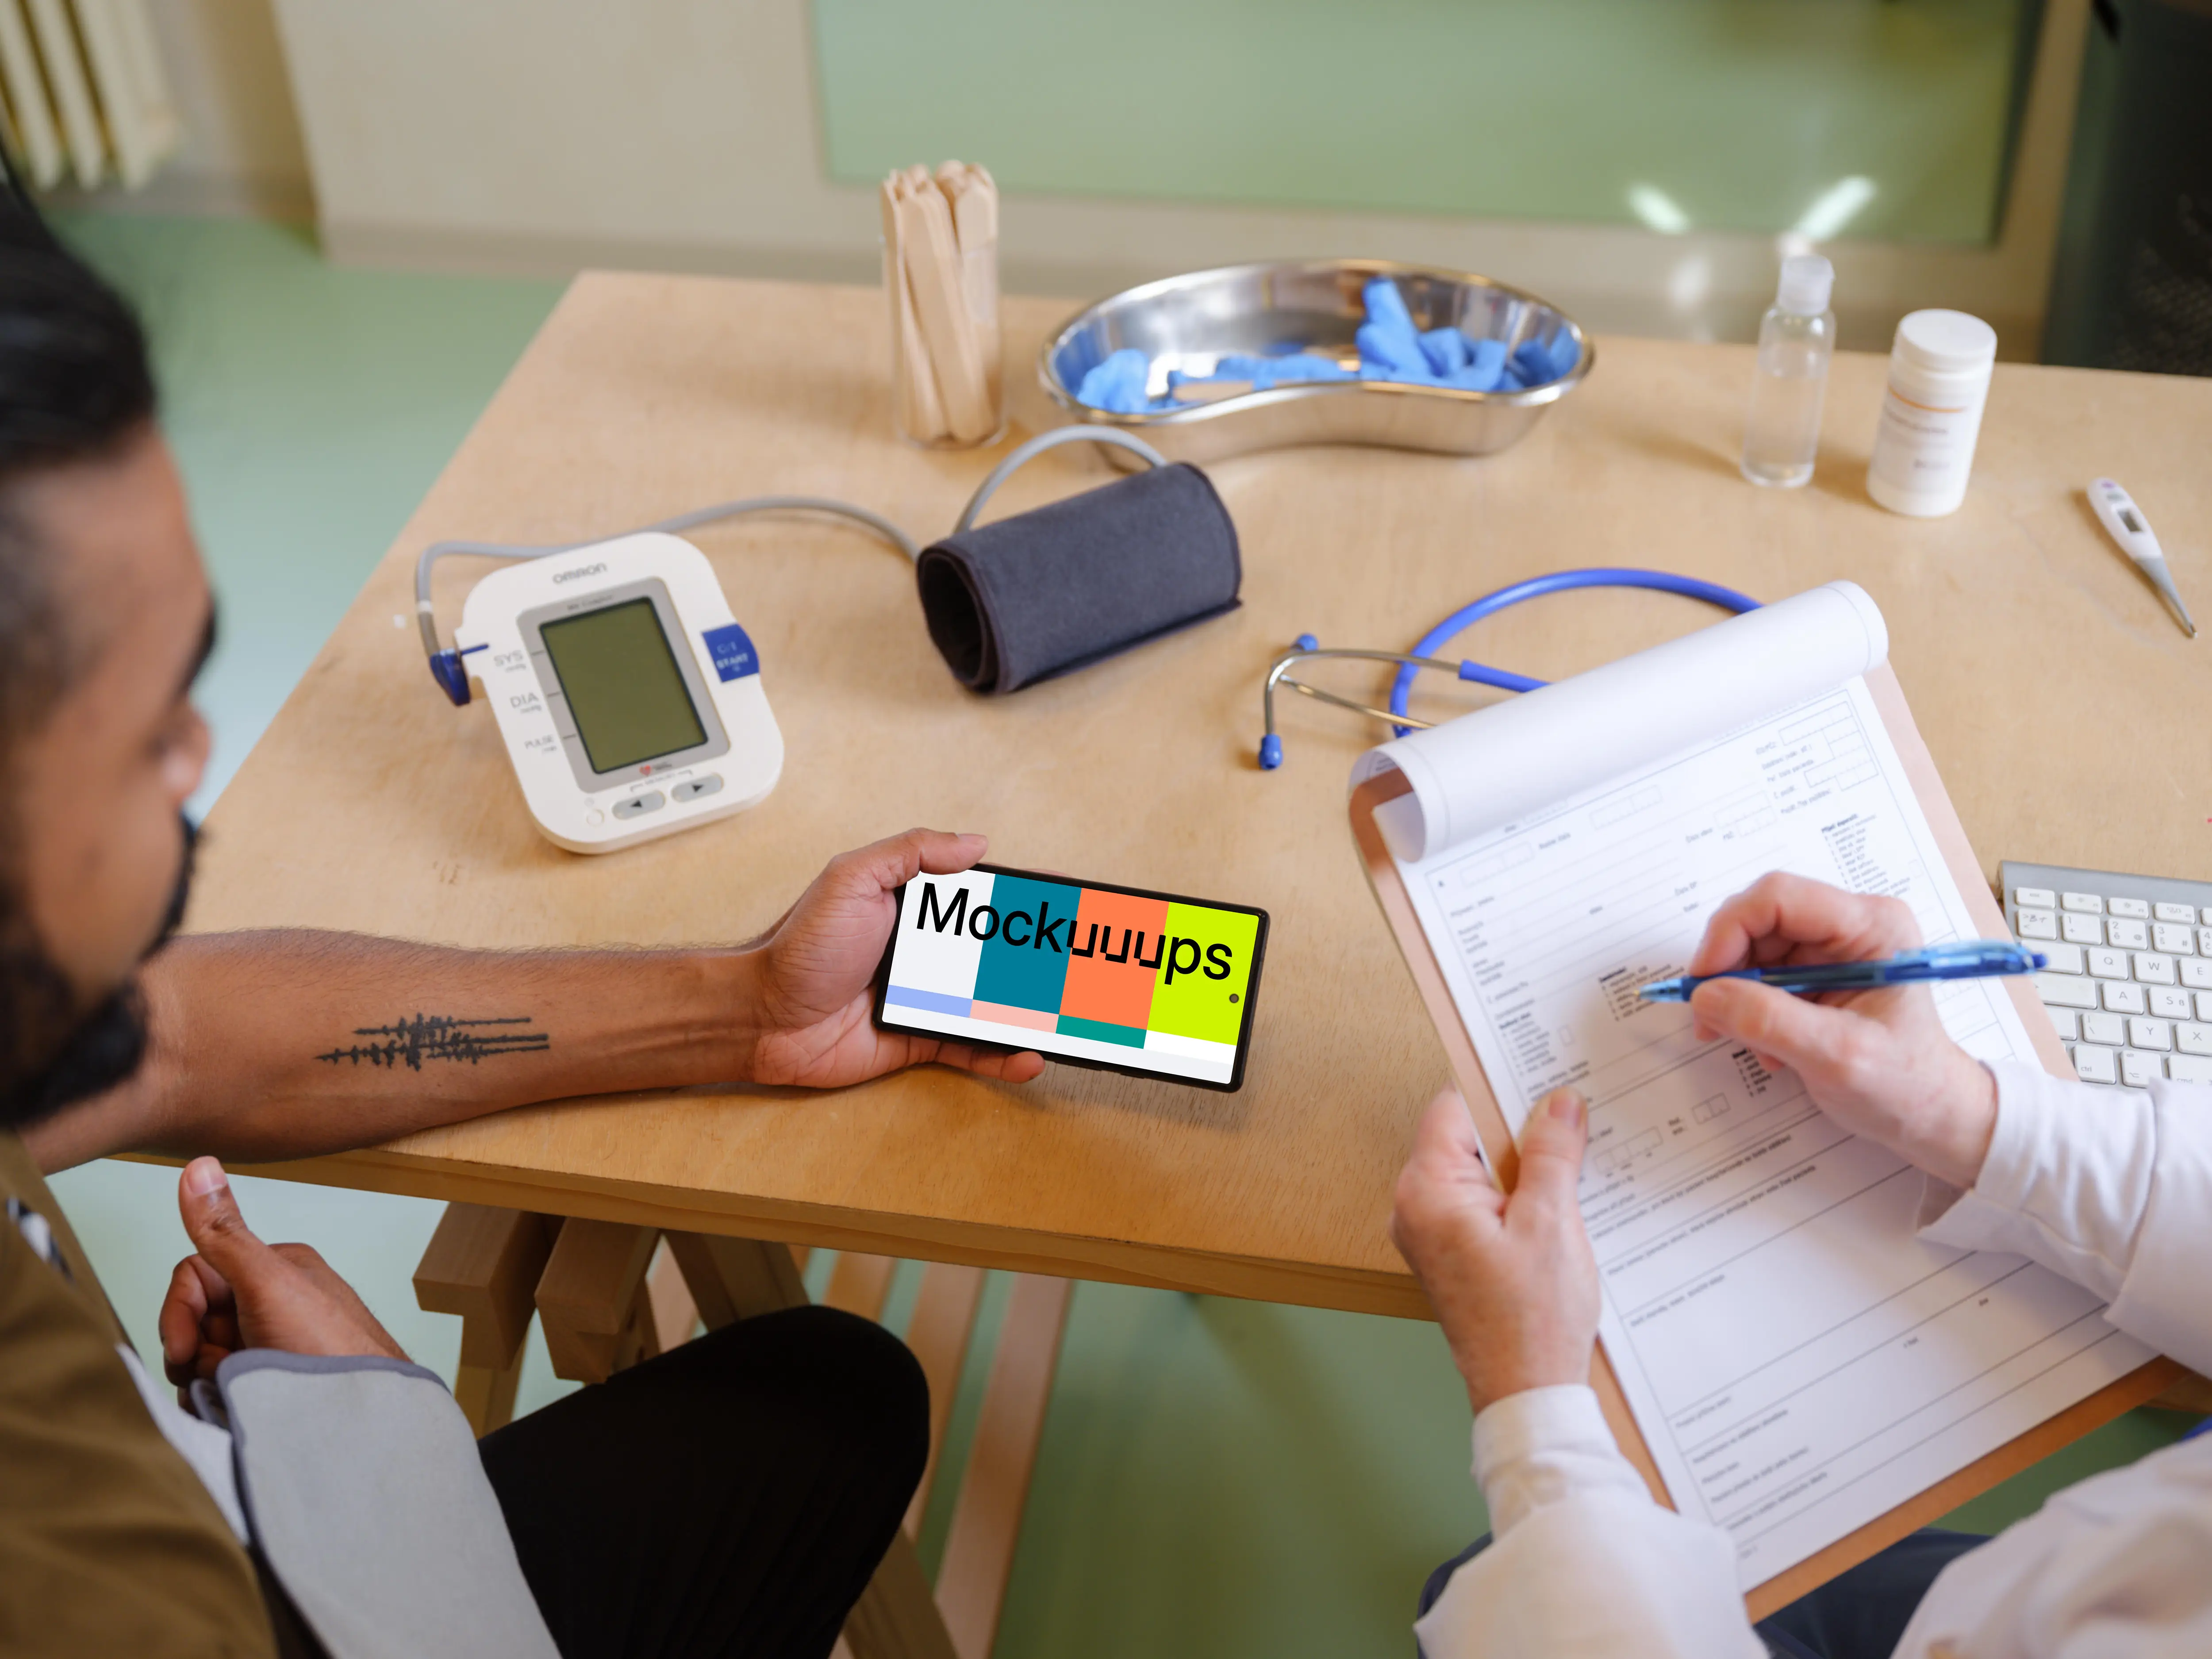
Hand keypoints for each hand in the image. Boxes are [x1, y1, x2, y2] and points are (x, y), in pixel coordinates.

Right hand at [158, 1157, 406, 1394]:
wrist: (365, 1419)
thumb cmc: (329, 1348)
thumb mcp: (268, 1284)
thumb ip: (224, 1233)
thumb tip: (199, 1165)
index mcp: (274, 1269)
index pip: (193, 1277)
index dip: (178, 1315)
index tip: (186, 1348)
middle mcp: (272, 1303)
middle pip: (193, 1322)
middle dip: (192, 1354)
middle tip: (220, 1375)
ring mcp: (271, 1346)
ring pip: (201, 1360)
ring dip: (206, 1382)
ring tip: (241, 1395)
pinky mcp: (273, 1384)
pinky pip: (221, 1391)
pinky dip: (219, 1404)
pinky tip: (240, 1412)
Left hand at [742, 829, 1044, 1088]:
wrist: (762, 1016)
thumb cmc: (799, 946)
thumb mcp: (852, 878)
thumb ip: (911, 853)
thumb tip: (973, 842)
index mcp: (913, 907)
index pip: (980, 901)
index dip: (1020, 903)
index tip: (1058, 903)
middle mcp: (924, 952)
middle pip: (994, 955)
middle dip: (1037, 960)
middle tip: (1076, 965)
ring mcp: (924, 998)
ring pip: (990, 1005)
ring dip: (1028, 1011)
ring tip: (1064, 1015)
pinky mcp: (916, 1039)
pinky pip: (968, 1049)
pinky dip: (1000, 1055)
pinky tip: (1027, 1056)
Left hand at [1390, 1087, 1599, 1417]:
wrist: (1526, 1395)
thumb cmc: (1531, 1322)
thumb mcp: (1551, 1224)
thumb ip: (1551, 1154)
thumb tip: (1558, 1103)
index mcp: (1427, 1191)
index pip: (1454, 1107)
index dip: (1499, 1087)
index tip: (1540, 1073)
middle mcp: (1416, 1208)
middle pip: (1467, 1138)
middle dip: (1519, 1127)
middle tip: (1571, 1113)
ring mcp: (1432, 1233)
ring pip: (1480, 1172)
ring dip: (1524, 1165)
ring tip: (1574, 1159)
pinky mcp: (1453, 1254)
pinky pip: (1483, 1203)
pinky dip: (1518, 1196)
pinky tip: (1559, 1200)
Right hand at [1685, 873, 1996, 1187]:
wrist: (1933, 1115)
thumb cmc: (1904, 1086)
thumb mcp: (1835, 1057)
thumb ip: (1769, 1021)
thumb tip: (1705, 995)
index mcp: (1872, 926)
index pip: (1778, 897)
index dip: (1729, 932)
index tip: (1704, 983)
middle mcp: (1853, 924)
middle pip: (1760, 919)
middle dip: (1728, 969)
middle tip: (1712, 1020)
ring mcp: (1835, 947)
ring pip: (1754, 946)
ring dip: (1738, 995)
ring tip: (1753, 1043)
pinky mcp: (1820, 970)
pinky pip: (1762, 971)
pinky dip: (1750, 1008)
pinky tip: (1769, 1045)